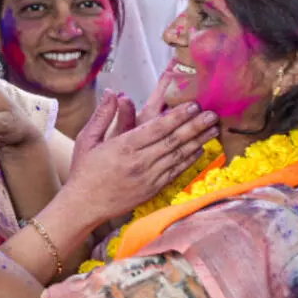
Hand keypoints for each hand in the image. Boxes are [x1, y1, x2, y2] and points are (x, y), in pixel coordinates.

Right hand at [66, 95, 218, 223]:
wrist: (84, 205)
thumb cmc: (84, 169)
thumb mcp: (87, 139)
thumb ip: (102, 115)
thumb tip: (111, 92)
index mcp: (123, 147)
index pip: (157, 128)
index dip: (177, 116)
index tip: (193, 105)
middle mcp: (139, 162)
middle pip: (173, 141)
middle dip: (194, 126)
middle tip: (212, 114)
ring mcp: (148, 178)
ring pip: (178, 156)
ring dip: (198, 141)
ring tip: (213, 129)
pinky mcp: (152, 189)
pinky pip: (175, 172)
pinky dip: (189, 160)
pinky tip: (199, 150)